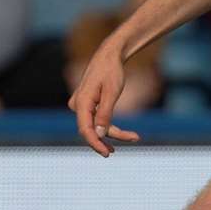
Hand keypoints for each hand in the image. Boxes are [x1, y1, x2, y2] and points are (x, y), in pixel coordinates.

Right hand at [67, 42, 140, 156]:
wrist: (109, 56)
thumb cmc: (111, 71)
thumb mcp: (112, 92)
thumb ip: (105, 113)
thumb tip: (100, 135)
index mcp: (81, 102)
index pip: (85, 129)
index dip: (95, 143)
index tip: (106, 153)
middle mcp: (77, 105)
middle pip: (91, 129)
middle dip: (108, 139)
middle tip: (127, 143)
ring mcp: (81, 105)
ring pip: (95, 126)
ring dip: (112, 134)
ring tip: (133, 137)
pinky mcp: (87, 105)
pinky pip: (96, 120)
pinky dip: (109, 126)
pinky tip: (124, 134)